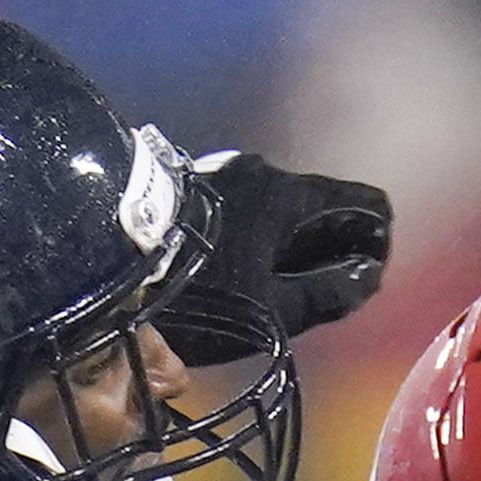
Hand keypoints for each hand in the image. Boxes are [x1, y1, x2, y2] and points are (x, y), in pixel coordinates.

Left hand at [177, 151, 395, 344]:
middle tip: (313, 296)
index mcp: (290, 195)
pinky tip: (237, 268)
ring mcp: (227, 171)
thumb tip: (368, 276)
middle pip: (324, 207)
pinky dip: (259, 235)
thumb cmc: (198, 293)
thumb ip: (328, 292)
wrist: (104, 259)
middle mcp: (263, 170)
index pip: (367, 204)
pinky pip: (251, 207)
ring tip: (269, 287)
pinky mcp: (198, 182)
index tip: (360, 280)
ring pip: (284, 208)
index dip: (375, 244)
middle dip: (330, 249)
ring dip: (290, 244)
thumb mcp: (269, 310)